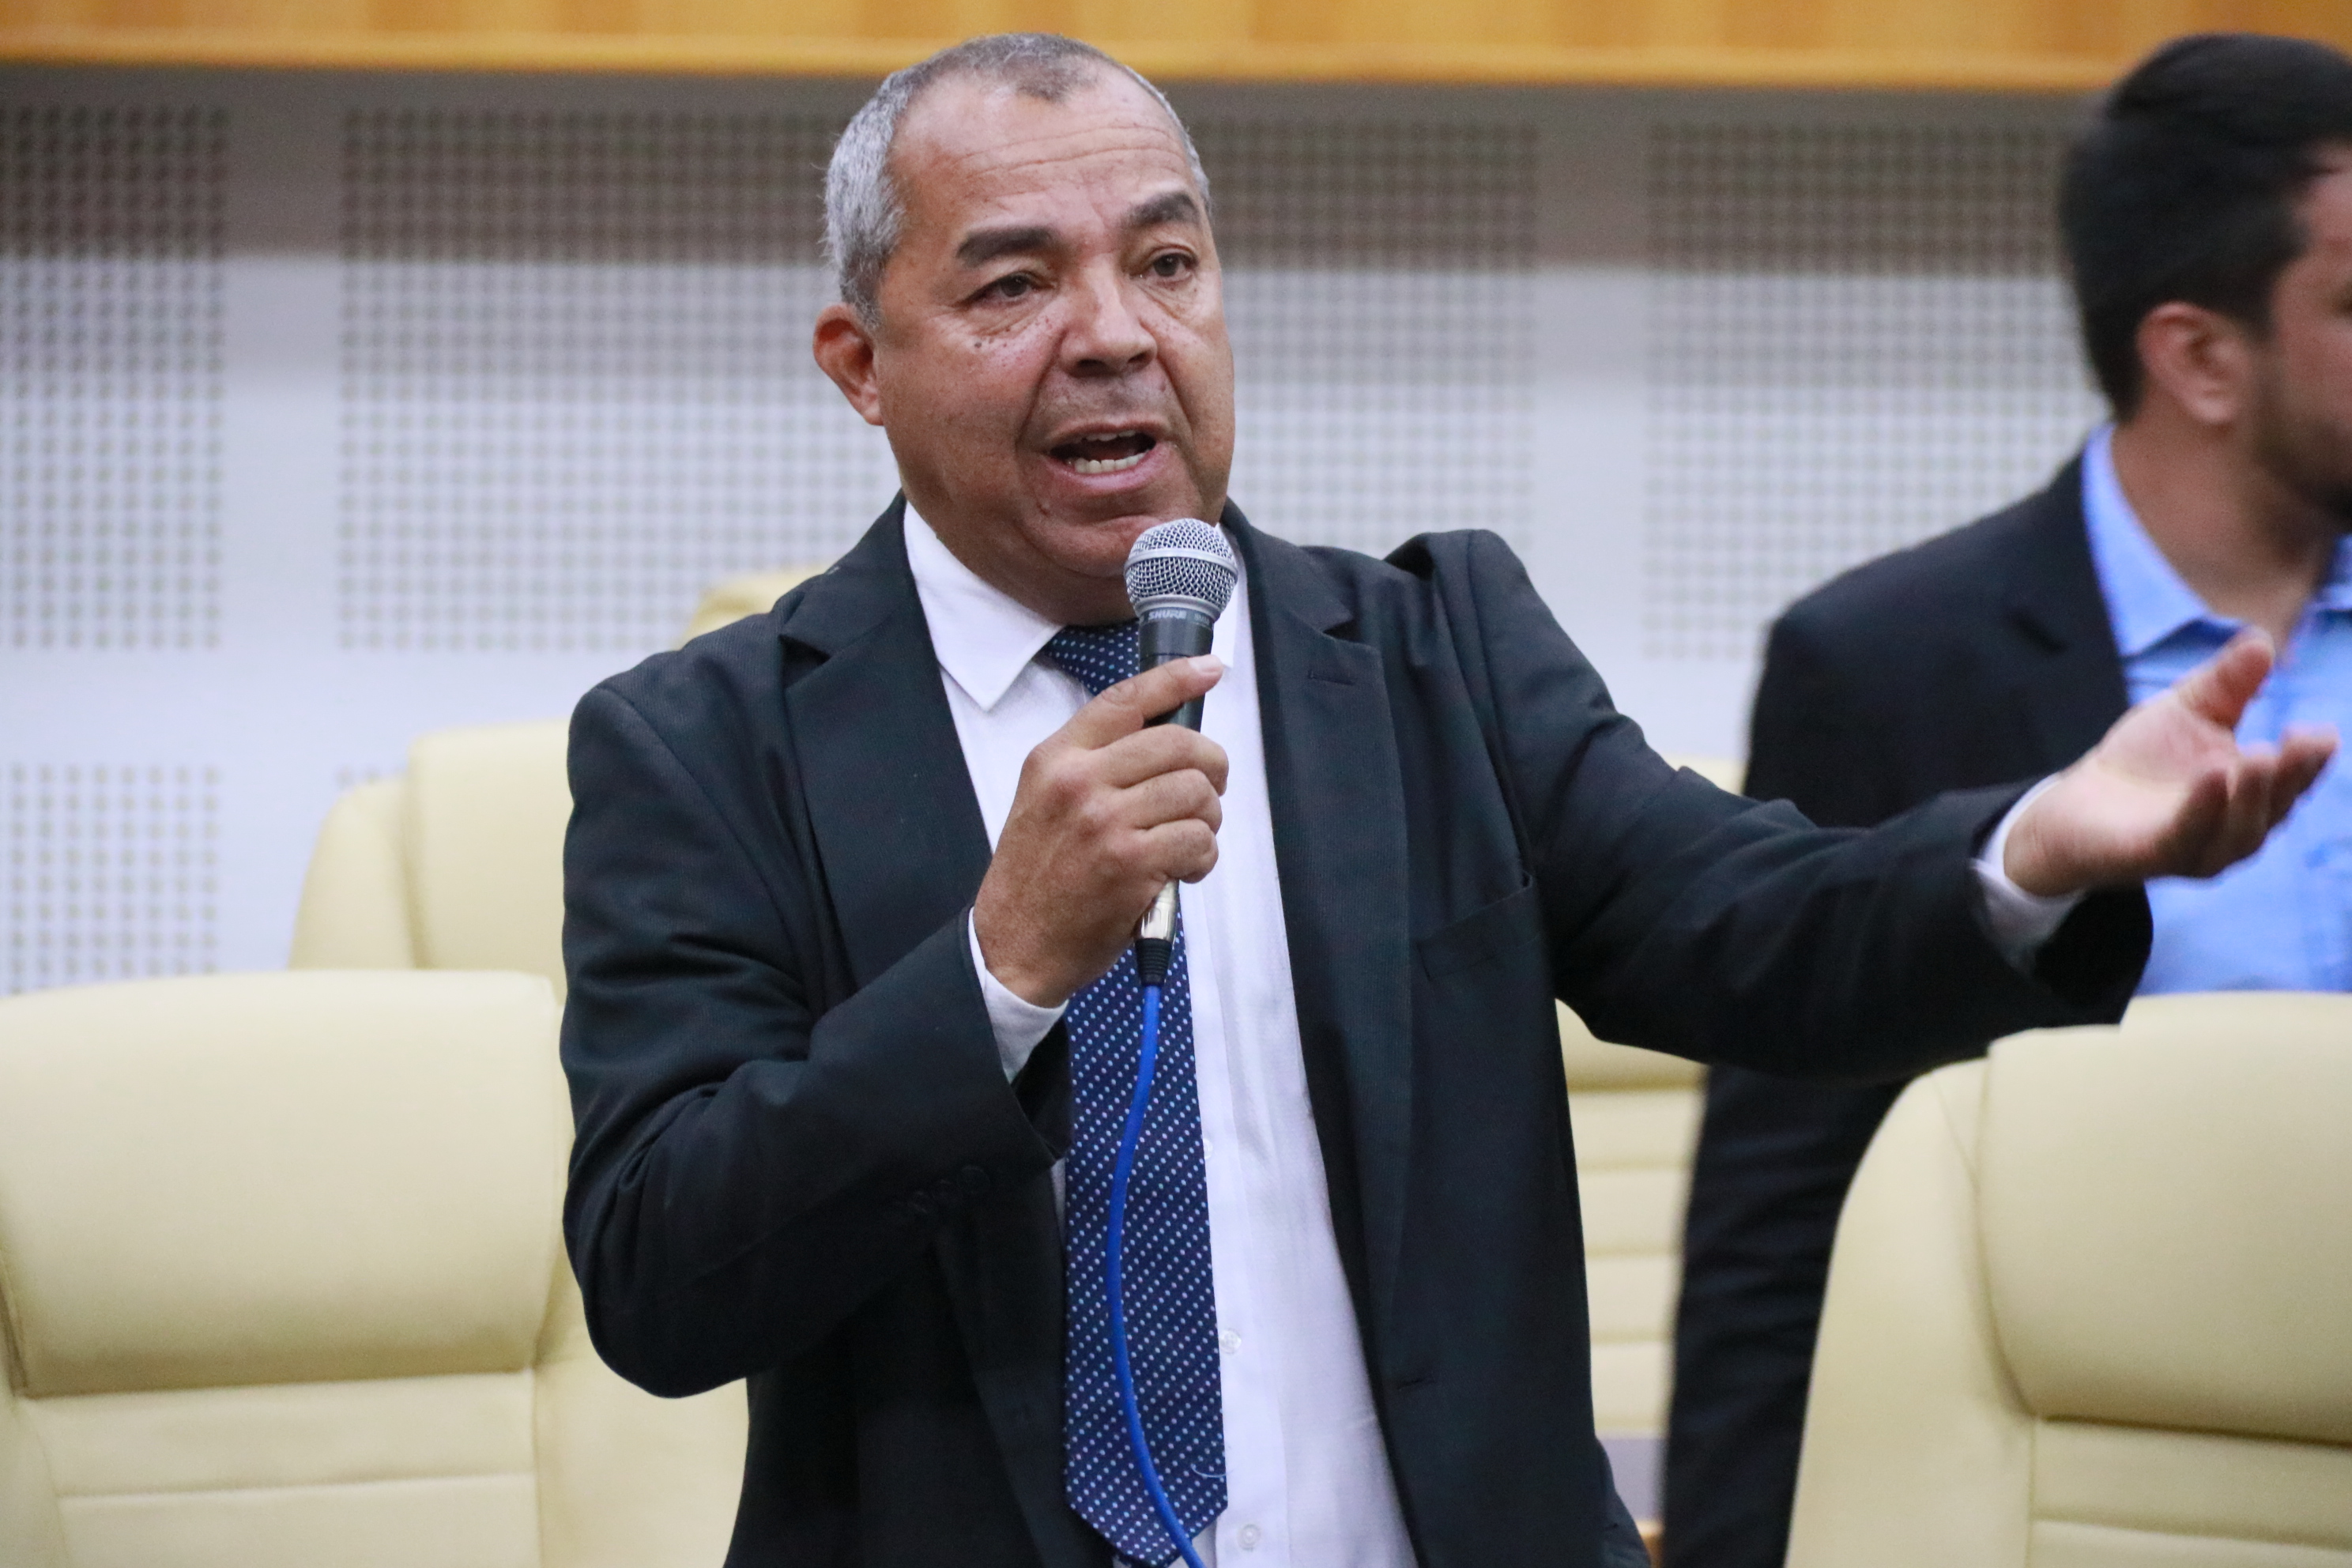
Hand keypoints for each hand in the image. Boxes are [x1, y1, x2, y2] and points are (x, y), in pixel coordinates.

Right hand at [973, 656, 1228, 1006]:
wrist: (1015, 944)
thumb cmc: (1038, 875)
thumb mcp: (1045, 799)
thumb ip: (1094, 763)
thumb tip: (1166, 735)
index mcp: (1057, 759)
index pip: (1126, 700)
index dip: (1177, 678)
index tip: (1210, 670)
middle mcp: (1079, 782)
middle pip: (1178, 744)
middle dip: (1211, 767)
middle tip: (1209, 791)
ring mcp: (1106, 822)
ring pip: (1196, 793)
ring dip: (1208, 820)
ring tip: (1188, 840)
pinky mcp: (1131, 864)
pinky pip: (1198, 841)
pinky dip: (1203, 857)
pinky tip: (1182, 871)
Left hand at [2004, 629, 2336, 896]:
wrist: (2075, 805)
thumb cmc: (2143, 759)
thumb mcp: (2188, 709)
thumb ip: (2226, 682)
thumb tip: (2261, 638)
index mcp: (2254, 793)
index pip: (2293, 779)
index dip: (2310, 759)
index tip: (2323, 734)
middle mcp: (2239, 827)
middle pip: (2275, 805)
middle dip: (2291, 774)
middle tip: (2301, 740)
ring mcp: (2203, 848)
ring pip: (2241, 829)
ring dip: (2253, 793)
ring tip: (2261, 754)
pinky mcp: (2161, 857)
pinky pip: (2188, 834)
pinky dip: (2203, 807)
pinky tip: (2212, 776)